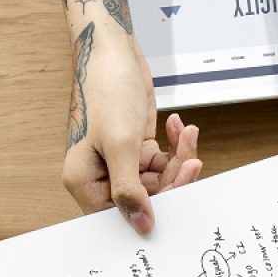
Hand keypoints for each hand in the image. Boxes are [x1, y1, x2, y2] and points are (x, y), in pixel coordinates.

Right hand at [63, 28, 201, 234]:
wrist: (111, 50)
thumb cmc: (105, 89)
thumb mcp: (120, 143)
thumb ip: (130, 189)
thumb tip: (141, 225)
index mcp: (85, 182)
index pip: (122, 214)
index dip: (154, 209)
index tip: (181, 192)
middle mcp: (101, 176)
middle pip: (146, 198)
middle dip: (174, 179)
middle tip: (192, 160)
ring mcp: (120, 162)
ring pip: (160, 179)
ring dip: (179, 159)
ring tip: (188, 134)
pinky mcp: (135, 147)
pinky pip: (162, 160)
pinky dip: (175, 146)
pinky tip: (179, 126)